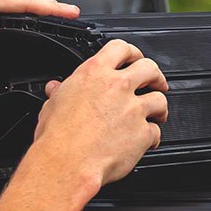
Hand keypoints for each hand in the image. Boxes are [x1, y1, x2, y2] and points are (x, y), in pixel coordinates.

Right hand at [30, 39, 168, 188]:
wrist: (67, 163)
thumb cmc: (57, 137)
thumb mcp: (51, 105)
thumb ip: (60, 93)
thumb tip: (56, 89)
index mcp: (95, 74)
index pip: (121, 48)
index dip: (131, 52)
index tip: (134, 59)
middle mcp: (117, 87)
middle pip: (149, 68)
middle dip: (154, 76)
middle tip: (154, 83)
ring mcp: (133, 109)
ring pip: (159, 99)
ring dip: (159, 107)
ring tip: (156, 114)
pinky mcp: (143, 133)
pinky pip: (156, 132)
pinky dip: (152, 138)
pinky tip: (146, 142)